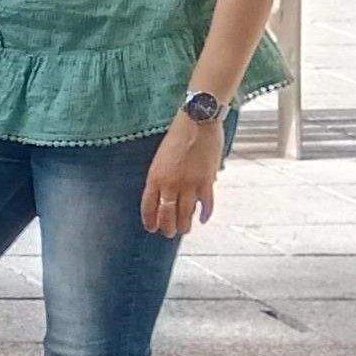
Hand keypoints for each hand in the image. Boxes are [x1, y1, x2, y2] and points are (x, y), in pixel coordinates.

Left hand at [141, 114, 223, 237]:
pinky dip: (205, 213)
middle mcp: (170, 183)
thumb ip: (162, 178)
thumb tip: (168, 195)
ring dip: (185, 224)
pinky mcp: (206, 180)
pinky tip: (203, 219)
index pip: (148, 206)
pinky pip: (206, 203)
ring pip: (186, 213)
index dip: (150, 220)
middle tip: (169, 234)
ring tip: (185, 230)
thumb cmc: (177, 137)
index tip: (152, 228)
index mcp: (155, 177)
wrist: (197, 122)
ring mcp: (189, 183)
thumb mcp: (161, 158)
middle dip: (167, 227)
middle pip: (166, 214)